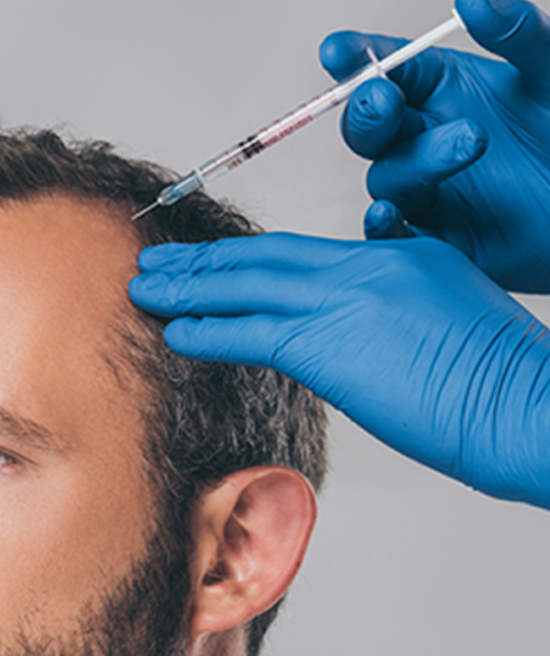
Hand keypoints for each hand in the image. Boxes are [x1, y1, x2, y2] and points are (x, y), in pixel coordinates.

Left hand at [128, 234, 549, 508]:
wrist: (522, 401)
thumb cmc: (495, 378)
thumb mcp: (447, 319)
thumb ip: (393, 313)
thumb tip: (352, 335)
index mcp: (397, 255)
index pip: (301, 254)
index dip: (245, 257)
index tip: (209, 260)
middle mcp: (367, 266)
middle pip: (264, 258)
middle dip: (202, 260)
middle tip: (155, 259)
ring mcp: (347, 301)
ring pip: (248, 287)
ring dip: (188, 289)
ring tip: (144, 288)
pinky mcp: (331, 346)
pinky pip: (252, 334)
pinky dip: (208, 331)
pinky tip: (173, 332)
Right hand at [319, 0, 549, 293]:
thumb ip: (518, 34)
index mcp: (442, 90)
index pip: (385, 67)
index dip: (356, 59)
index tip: (337, 51)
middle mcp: (421, 138)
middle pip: (368, 126)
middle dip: (367, 111)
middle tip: (383, 99)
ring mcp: (422, 189)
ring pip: (385, 176)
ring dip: (416, 159)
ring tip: (473, 142)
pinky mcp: (429, 238)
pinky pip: (389, 235)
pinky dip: (381, 225)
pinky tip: (389, 213)